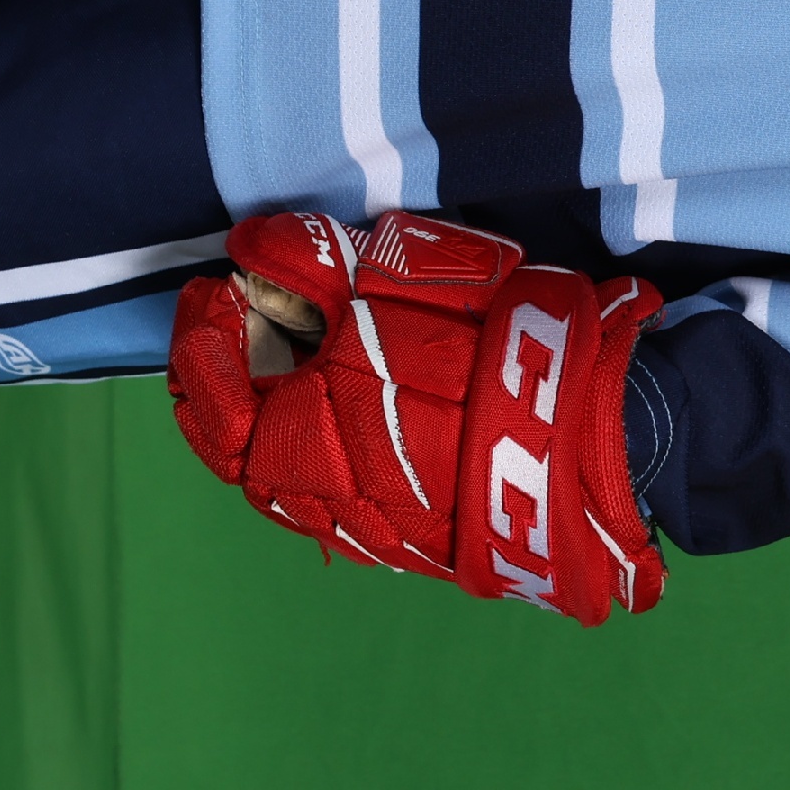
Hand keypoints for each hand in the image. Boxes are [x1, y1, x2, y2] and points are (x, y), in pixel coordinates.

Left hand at [166, 208, 664, 620]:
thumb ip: (312, 262)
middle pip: (240, 449)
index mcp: (293, 437)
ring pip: (290, 482)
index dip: (201, 340)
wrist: (587, 441)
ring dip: (277, 422)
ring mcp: (365, 532)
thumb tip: (253, 244)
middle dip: (231, 383)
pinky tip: (356, 416)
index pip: (211, 397)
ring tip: (301, 366)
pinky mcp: (415, 546)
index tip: (217, 286)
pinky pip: (343, 501)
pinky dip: (327, 454)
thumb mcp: (398, 278)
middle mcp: (314, 499)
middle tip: (246, 323)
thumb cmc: (485, 350)